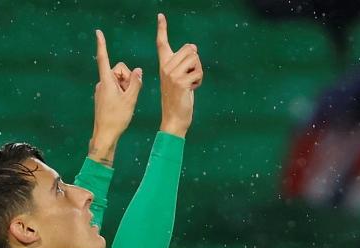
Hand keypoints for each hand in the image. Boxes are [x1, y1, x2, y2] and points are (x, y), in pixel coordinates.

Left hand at [90, 29, 142, 165]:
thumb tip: (138, 70)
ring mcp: (102, 90)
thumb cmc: (117, 118)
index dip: (102, 44)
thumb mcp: (131, 98)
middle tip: (129, 94)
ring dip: (125, 87)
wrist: (105, 135)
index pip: (104, 58)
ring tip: (125, 102)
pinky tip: (122, 106)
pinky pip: (115, 88)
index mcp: (106, 81)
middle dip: (127, 78)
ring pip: (119, 80)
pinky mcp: (103, 96)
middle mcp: (102, 83)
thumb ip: (136, 82)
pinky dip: (122, 93)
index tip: (98, 32)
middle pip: (119, 70)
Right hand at [156, 13, 202, 138]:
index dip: (162, 28)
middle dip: (196, 62)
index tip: (160, 16)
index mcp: (164, 65)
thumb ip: (185, 63)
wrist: (173, 119)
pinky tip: (190, 91)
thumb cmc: (179, 100)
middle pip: (190, 49)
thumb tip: (193, 46)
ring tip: (189, 85)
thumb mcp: (181, 79)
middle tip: (188, 78)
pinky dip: (199, 82)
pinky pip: (198, 73)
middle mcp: (166, 67)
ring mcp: (172, 74)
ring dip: (198, 72)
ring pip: (195, 59)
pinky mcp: (180, 82)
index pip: (162, 43)